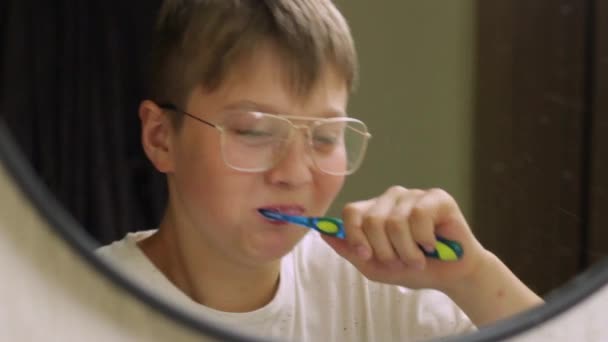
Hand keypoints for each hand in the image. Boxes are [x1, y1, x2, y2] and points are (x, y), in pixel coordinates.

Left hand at [322, 186, 489, 291]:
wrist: (451, 276)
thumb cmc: (414, 268)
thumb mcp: (375, 267)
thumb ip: (350, 250)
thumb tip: (323, 233)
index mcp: (374, 211)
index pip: (351, 212)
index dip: (355, 236)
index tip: (366, 255)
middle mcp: (391, 199)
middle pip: (372, 220)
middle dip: (386, 251)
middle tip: (401, 261)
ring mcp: (414, 196)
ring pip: (395, 221)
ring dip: (407, 250)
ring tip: (418, 258)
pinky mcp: (437, 197)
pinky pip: (419, 215)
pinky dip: (424, 239)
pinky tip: (432, 245)